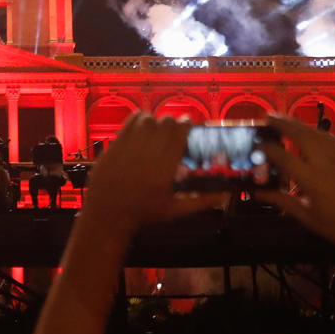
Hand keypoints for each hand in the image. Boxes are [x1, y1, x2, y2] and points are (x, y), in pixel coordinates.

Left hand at [79, 114, 222, 233]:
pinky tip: (142, 128)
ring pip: (148, 119)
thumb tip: (225, 196)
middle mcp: (148, 153)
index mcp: (164, 168)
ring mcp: (129, 147)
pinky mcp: (115, 144)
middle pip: (165, 123)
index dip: (186, 124)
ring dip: (155, 121)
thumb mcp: (174, 210)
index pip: (179, 135)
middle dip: (172, 123)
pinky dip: (138, 119)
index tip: (189, 124)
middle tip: (174, 131)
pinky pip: (129, 121)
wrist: (108, 214)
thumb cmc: (143, 213)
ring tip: (157, 130)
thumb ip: (200, 201)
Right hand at [252, 116, 334, 255]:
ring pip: (316, 132)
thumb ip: (281, 201)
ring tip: (284, 120)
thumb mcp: (306, 216)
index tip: (256, 144)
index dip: (266, 148)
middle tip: (267, 117)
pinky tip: (309, 133)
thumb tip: (258, 193)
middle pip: (300, 134)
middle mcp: (324, 162)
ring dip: (298, 124)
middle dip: (282, 123)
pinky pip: (328, 138)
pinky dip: (314, 132)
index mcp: (310, 179)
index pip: (282, 156)